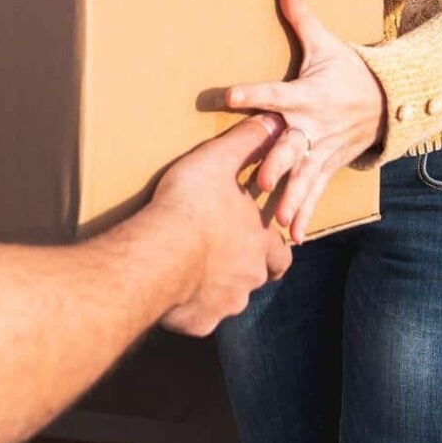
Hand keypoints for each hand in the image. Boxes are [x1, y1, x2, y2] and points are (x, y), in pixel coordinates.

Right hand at [145, 113, 293, 336]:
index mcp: (259, 243)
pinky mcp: (199, 323)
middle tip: (216, 257)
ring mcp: (225, 304)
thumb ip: (246, 142)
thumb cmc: (191, 205)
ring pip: (226, 300)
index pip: (282, 254)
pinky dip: (188, 309)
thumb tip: (274, 120)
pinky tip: (169, 295)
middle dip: (239, 270)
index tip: (264, 246)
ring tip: (187, 274)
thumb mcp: (218, 162)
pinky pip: (197, 318)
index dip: (274, 250)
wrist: (159, 253)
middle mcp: (249, 278)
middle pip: (254, 279)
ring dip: (212, 290)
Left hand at [221, 0, 384, 241]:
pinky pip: (315, 194)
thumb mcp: (326, 43)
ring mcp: (323, 150)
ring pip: (305, 176)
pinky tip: (292, 238)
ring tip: (277, 218)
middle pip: (293, 145)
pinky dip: (306, 215)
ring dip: (292, 198)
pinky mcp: (328, 166)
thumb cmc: (348, 70)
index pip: (276, 93)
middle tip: (259, 179)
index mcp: (308, 94)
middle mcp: (314, 126)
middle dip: (278, 162)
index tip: (227, 95)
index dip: (253, 94)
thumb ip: (301, 17)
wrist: (389, 100)